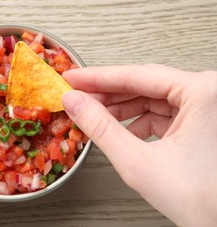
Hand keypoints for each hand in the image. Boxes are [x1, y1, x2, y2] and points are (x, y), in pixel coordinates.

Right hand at [62, 64, 216, 226]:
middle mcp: (208, 93)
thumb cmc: (201, 200)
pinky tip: (121, 132)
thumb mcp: (137, 161)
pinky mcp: (201, 121)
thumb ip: (100, 127)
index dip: (98, 77)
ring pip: (151, 97)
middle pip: (144, 84)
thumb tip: (76, 102)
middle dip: (108, 93)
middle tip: (78, 96)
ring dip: (121, 108)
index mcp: (202, 93)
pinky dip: (137, 120)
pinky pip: (162, 112)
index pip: (137, 75)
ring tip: (95, 116)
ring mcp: (206, 107)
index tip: (73, 78)